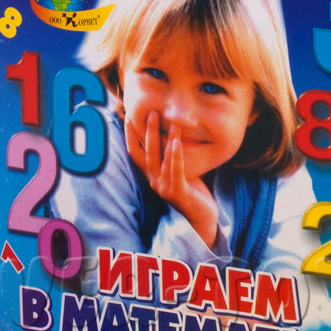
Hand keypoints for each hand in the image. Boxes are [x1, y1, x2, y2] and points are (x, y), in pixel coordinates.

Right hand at [125, 110, 219, 247]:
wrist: (201, 219)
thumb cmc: (191, 193)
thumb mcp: (177, 171)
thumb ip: (170, 156)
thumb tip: (170, 132)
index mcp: (151, 175)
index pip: (135, 152)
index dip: (130, 135)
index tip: (128, 115)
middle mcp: (154, 181)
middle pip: (146, 153)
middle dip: (147, 132)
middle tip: (151, 111)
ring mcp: (164, 188)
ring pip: (162, 159)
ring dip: (164, 139)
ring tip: (169, 121)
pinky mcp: (178, 193)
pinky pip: (176, 171)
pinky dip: (176, 156)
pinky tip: (177, 142)